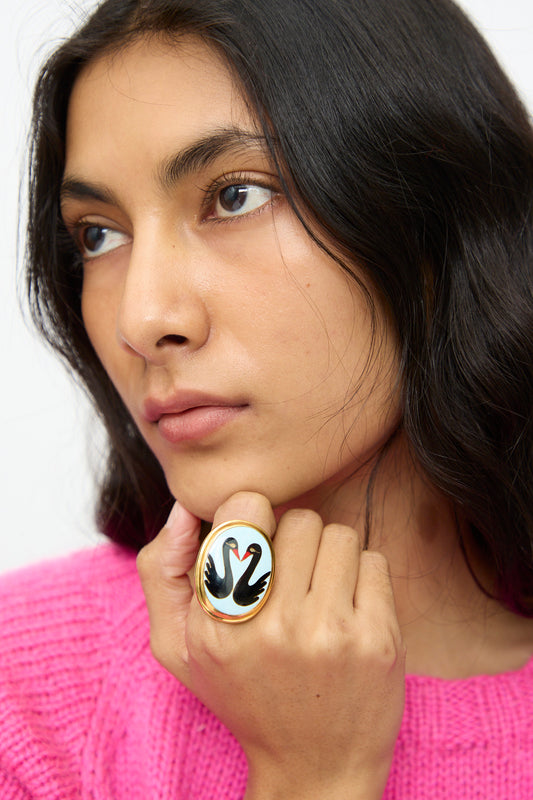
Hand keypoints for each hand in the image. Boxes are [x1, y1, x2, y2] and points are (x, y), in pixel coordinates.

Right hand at [137, 492, 405, 799]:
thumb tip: (184, 510)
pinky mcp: (377, 640)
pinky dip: (362, 577)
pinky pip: (373, 561)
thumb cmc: (245, 695)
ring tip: (319, 593)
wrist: (316, 766)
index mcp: (218, 626)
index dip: (253, 516)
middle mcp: (274, 628)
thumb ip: (163, 572)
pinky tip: (348, 610)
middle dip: (296, 539)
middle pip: (299, 520)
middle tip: (292, 575)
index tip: (258, 541)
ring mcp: (330, 634)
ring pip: (339, 534)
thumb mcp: (180, 648)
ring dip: (330, 556)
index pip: (243, 513)